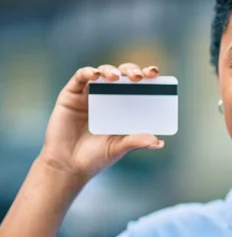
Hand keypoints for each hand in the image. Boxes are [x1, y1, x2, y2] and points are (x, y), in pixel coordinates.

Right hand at [39, 63, 164, 179]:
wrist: (68, 166)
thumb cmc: (96, 157)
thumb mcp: (119, 148)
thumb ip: (136, 141)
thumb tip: (159, 142)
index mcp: (124, 106)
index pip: (138, 85)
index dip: (146, 75)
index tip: (155, 73)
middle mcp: (108, 97)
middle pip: (122, 74)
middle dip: (131, 70)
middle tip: (138, 77)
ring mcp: (89, 94)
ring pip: (103, 72)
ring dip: (111, 70)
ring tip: (116, 77)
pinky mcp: (71, 95)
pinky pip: (80, 77)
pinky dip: (88, 72)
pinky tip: (95, 74)